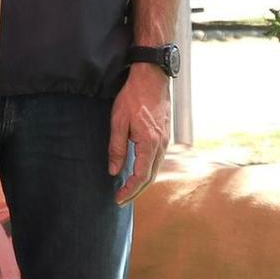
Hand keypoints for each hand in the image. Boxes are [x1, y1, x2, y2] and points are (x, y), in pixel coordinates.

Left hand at [109, 63, 172, 204]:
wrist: (152, 78)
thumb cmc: (133, 97)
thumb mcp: (118, 121)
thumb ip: (117, 147)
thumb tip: (114, 171)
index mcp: (150, 143)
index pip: (141, 176)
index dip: (130, 190)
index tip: (118, 199)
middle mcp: (161, 145)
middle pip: (150, 177)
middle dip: (136, 191)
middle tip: (121, 200)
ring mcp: (165, 141)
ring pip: (155, 169)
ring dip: (142, 182)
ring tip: (127, 190)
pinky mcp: (164, 135)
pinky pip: (157, 159)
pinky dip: (147, 170)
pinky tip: (137, 171)